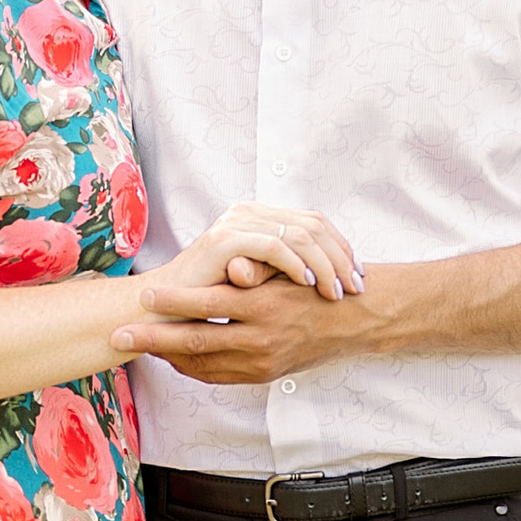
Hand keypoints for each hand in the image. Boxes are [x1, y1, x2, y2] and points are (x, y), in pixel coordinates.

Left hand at [111, 264, 367, 385]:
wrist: (354, 322)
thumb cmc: (316, 286)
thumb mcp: (289, 271)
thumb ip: (258, 270)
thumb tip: (230, 268)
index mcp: (266, 306)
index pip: (209, 304)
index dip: (174, 302)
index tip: (144, 297)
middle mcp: (262, 339)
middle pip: (196, 341)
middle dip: (154, 338)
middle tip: (118, 335)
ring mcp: (261, 362)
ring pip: (204, 364)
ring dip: (167, 355)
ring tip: (137, 345)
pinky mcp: (263, 376)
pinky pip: (218, 376)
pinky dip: (192, 368)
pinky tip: (171, 357)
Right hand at [172, 202, 362, 302]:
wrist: (163, 308)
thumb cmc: (209, 299)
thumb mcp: (256, 280)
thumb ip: (283, 270)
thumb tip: (331, 277)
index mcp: (259, 216)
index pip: (315, 222)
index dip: (341, 249)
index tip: (357, 277)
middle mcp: (249, 212)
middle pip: (314, 224)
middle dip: (340, 257)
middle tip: (356, 286)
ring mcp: (237, 222)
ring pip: (300, 234)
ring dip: (324, 265)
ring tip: (336, 292)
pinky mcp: (226, 239)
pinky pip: (274, 246)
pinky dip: (297, 265)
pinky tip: (308, 285)